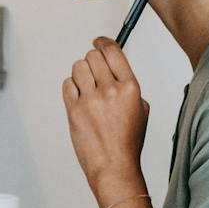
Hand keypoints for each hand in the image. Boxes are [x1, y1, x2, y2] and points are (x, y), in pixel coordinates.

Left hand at [63, 36, 149, 192]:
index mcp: (130, 88)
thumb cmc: (128, 142)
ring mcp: (90, 100)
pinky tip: (80, 98)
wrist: (114, 166)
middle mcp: (110, 90)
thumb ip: (128, 86)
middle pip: (93, 56)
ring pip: (78, 67)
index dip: (104, 42)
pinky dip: (71, 88)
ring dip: (81, 73)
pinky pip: (67, 84)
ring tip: (87, 88)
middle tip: (94, 71)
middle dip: (92, 61)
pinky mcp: (74, 109)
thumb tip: (114, 69)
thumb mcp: (141, 109)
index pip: (113, 52)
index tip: (99, 41)